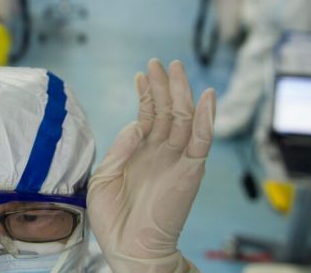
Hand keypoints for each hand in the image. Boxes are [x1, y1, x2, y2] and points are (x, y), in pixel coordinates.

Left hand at [88, 59, 214, 272]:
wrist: (128, 249)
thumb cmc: (113, 219)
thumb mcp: (105, 176)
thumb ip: (121, 147)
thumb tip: (136, 123)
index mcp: (140, 154)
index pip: (148, 116)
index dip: (146, 95)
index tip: (142, 74)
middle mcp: (160, 153)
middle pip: (168, 112)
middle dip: (164, 86)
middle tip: (160, 62)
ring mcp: (176, 161)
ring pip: (184, 119)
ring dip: (180, 93)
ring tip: (175, 68)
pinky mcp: (189, 172)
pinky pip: (201, 141)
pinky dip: (206, 119)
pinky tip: (206, 97)